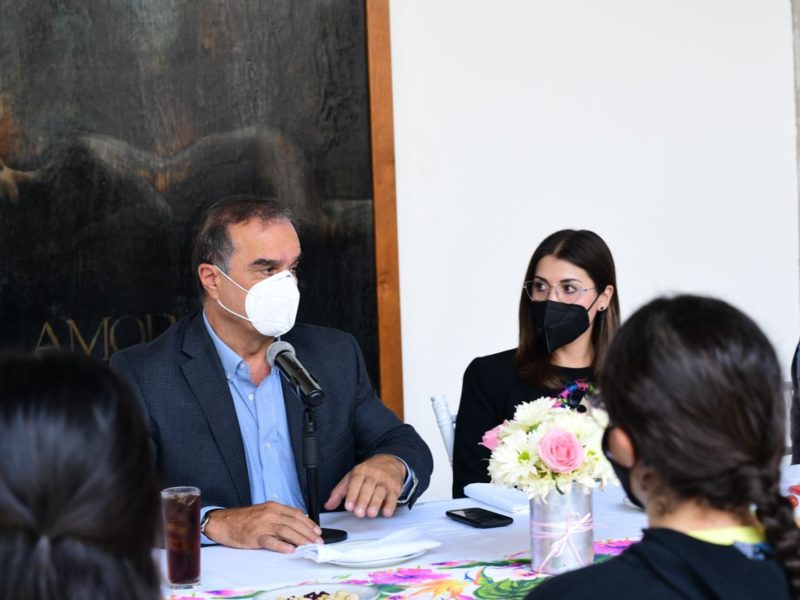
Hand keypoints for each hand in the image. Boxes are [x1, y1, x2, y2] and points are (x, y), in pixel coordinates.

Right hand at [204, 501, 322, 552]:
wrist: (224, 522)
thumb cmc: (245, 518)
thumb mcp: (264, 510)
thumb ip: (280, 513)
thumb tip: (298, 517)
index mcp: (273, 507)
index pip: (296, 514)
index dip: (308, 522)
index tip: (317, 530)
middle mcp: (270, 514)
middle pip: (293, 523)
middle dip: (308, 533)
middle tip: (317, 541)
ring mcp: (262, 525)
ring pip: (286, 531)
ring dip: (300, 539)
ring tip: (309, 546)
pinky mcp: (255, 537)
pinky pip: (271, 541)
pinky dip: (282, 546)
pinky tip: (290, 550)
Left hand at [324, 454, 406, 517]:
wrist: (389, 461)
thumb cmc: (368, 472)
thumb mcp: (351, 478)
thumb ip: (339, 492)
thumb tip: (328, 505)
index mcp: (360, 471)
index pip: (355, 482)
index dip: (352, 494)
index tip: (349, 506)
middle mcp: (373, 475)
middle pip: (368, 488)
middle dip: (363, 501)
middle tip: (359, 513)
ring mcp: (384, 480)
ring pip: (380, 492)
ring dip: (375, 503)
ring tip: (371, 514)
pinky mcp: (395, 486)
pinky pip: (393, 496)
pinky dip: (391, 504)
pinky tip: (387, 512)